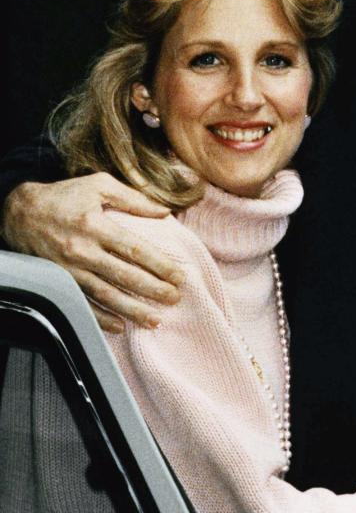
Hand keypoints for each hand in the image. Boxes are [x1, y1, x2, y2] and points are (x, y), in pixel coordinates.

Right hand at [2, 173, 183, 332]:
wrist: (19, 212)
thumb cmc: (64, 196)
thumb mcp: (99, 186)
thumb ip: (134, 198)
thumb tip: (166, 211)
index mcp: (96, 226)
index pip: (136, 250)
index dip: (160, 265)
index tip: (180, 275)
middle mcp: (83, 250)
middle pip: (125, 276)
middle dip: (153, 290)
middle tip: (174, 298)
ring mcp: (69, 270)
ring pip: (106, 295)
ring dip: (132, 310)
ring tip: (155, 320)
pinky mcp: (59, 282)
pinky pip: (82, 304)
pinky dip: (101, 318)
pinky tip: (120, 326)